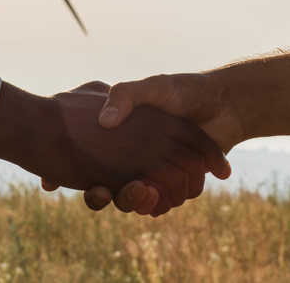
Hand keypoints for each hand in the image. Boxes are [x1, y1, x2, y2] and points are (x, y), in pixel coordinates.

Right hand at [37, 82, 228, 214]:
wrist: (227, 103)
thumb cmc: (185, 91)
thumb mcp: (150, 87)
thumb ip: (125, 96)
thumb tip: (104, 121)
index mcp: (122, 139)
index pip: (89, 161)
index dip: (73, 174)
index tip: (62, 182)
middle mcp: (135, 159)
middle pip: (111, 188)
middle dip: (103, 193)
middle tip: (103, 192)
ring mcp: (156, 172)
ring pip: (135, 199)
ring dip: (134, 201)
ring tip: (141, 193)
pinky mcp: (179, 183)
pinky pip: (163, 202)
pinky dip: (160, 203)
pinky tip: (159, 197)